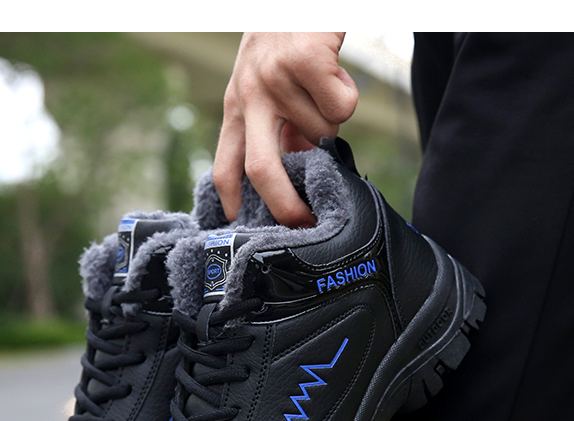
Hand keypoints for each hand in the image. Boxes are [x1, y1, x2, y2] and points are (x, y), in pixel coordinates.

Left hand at [214, 32, 357, 227]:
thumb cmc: (287, 41)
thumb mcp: (265, 85)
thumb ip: (275, 129)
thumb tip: (295, 173)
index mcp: (235, 105)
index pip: (224, 165)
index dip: (230, 200)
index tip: (240, 226)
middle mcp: (249, 95)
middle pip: (261, 169)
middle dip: (285, 204)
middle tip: (304, 221)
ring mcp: (274, 79)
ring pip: (321, 133)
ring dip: (333, 121)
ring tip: (324, 87)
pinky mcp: (304, 61)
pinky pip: (342, 107)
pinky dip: (349, 94)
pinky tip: (335, 71)